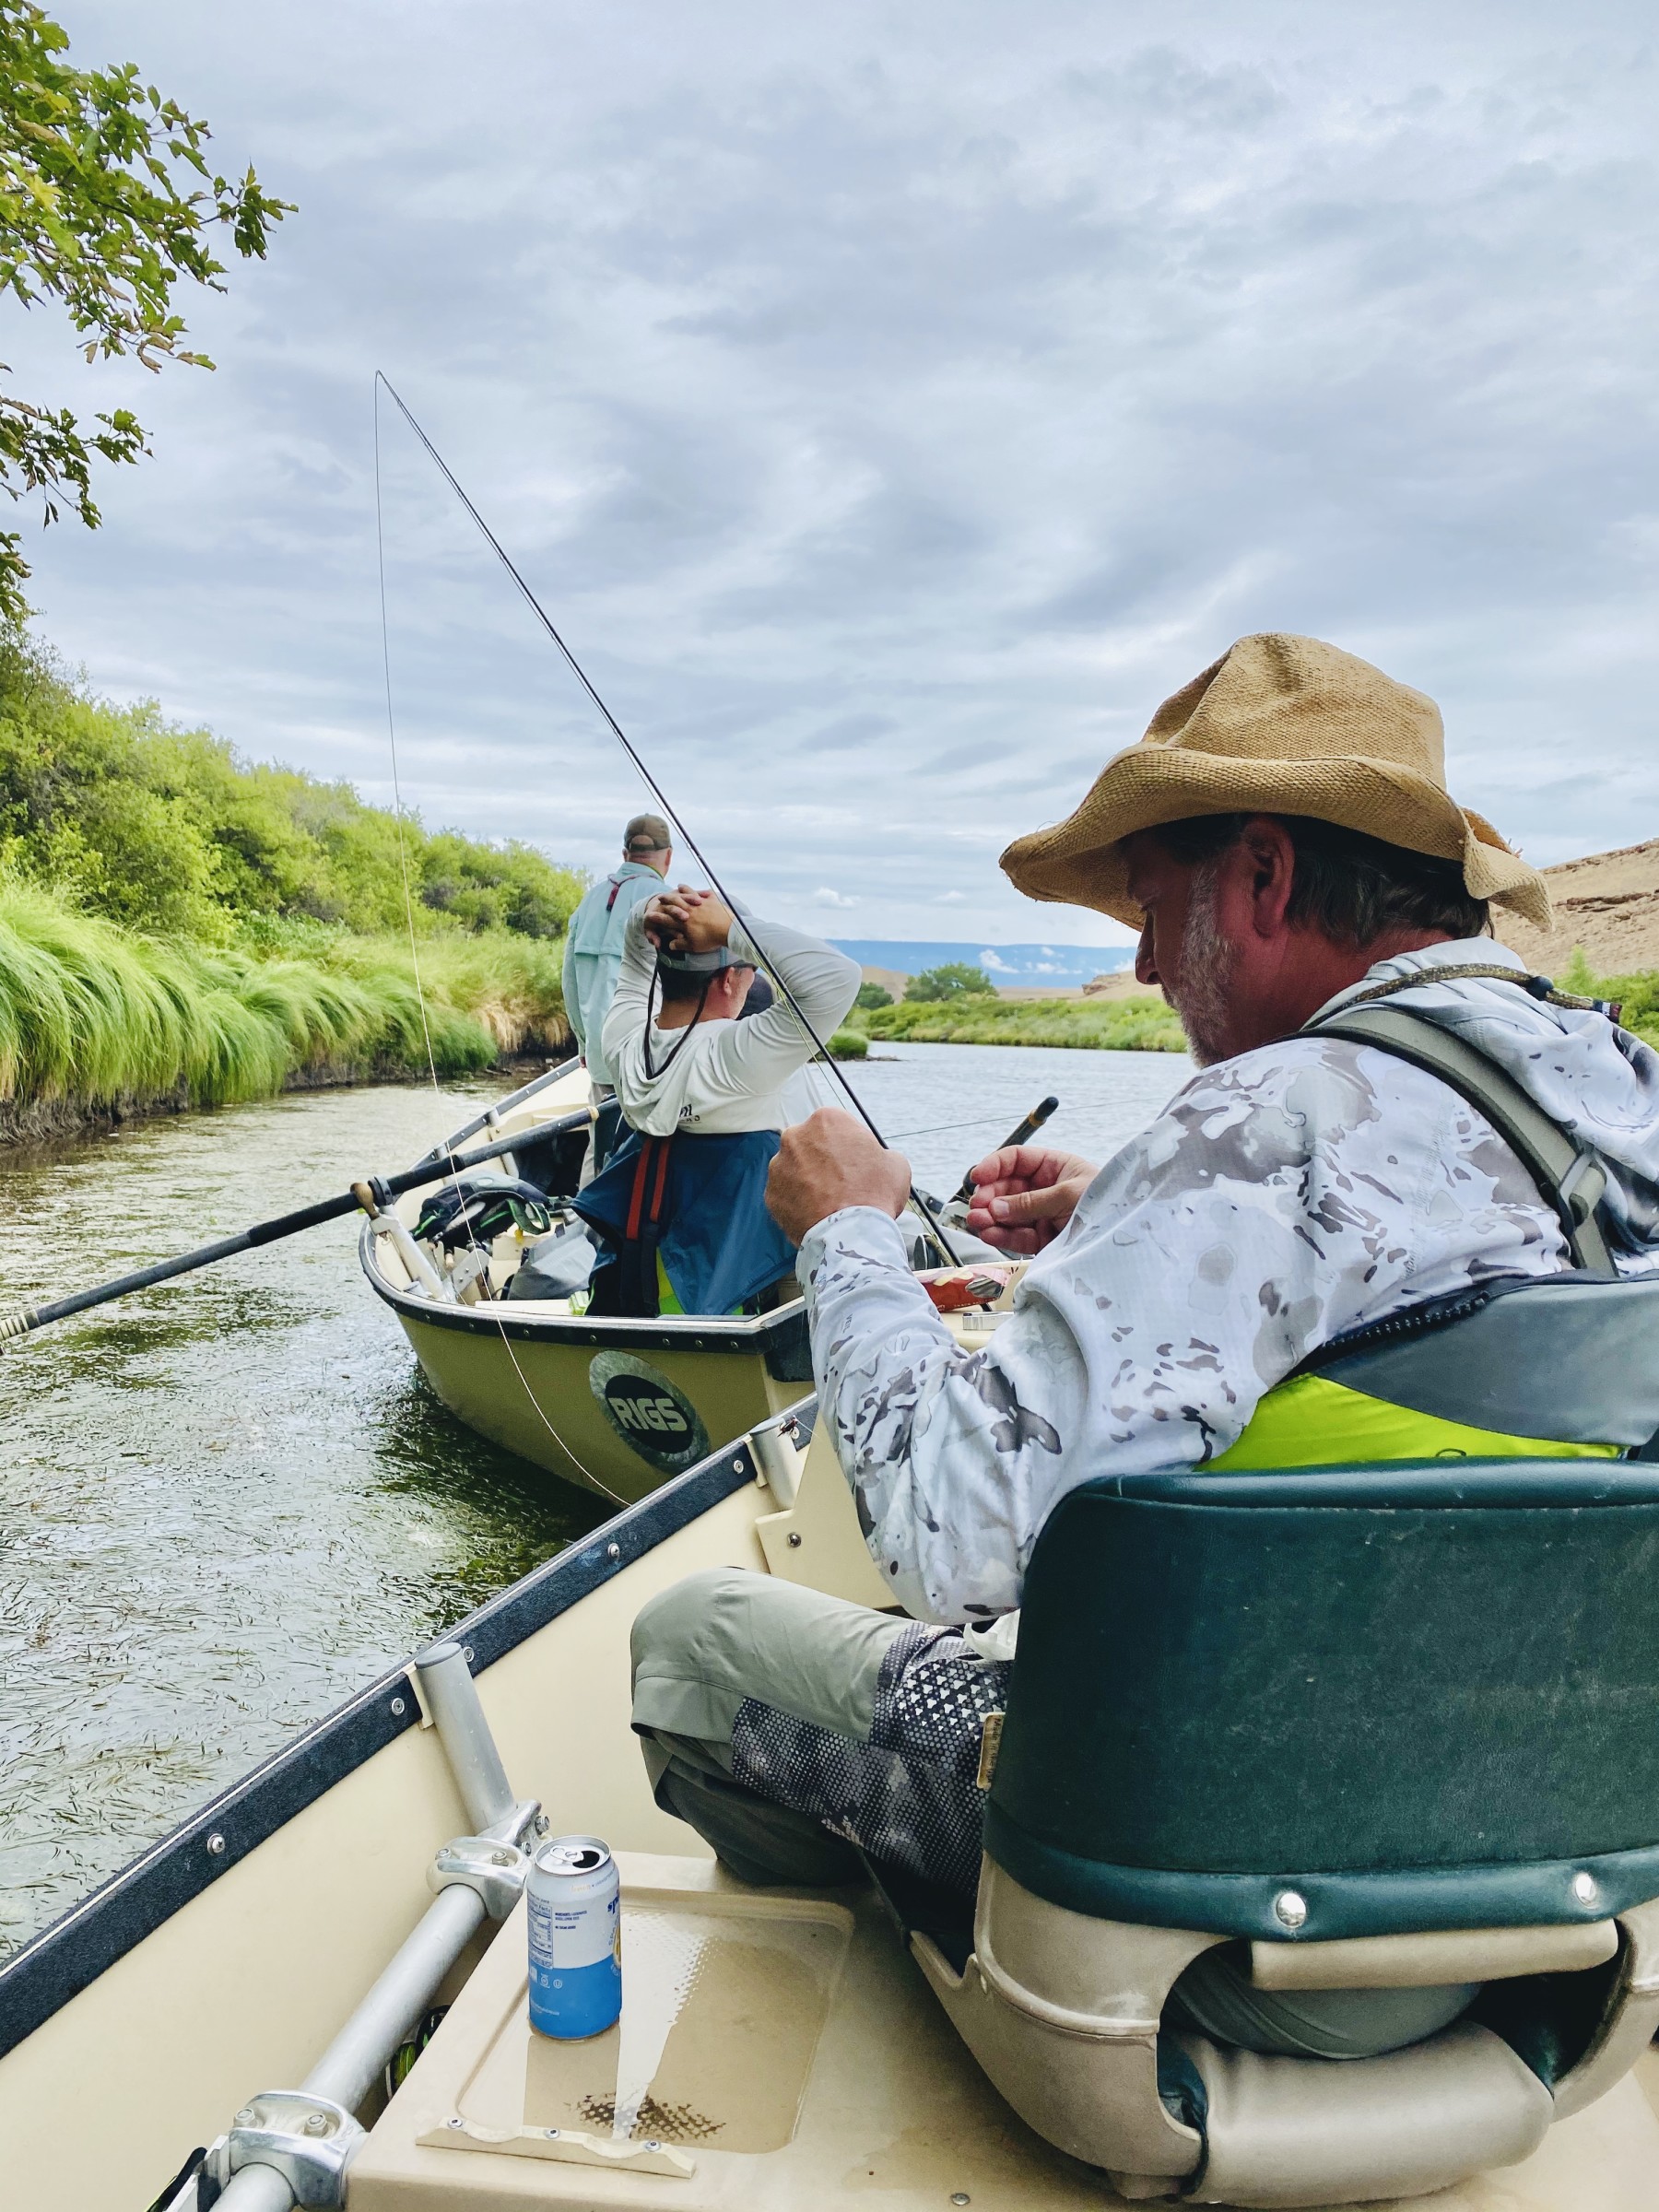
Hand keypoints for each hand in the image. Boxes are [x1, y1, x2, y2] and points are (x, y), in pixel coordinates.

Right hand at [644, 886, 732, 953]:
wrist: (728, 930)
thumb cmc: (710, 940)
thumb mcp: (693, 946)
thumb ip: (680, 944)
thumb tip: (670, 945)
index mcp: (683, 922)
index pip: (667, 918)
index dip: (658, 917)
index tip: (650, 915)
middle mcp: (690, 909)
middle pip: (674, 902)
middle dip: (666, 899)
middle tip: (660, 897)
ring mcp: (701, 903)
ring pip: (689, 894)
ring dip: (683, 890)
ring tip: (679, 886)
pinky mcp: (713, 900)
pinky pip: (706, 893)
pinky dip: (702, 891)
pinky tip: (701, 890)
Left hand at [767, 1108, 911, 1244]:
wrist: (850, 1235)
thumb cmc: (875, 1195)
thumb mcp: (895, 1164)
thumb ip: (879, 1154)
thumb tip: (875, 1160)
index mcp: (826, 1120)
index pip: (835, 1127)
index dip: (848, 1146)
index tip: (855, 1163)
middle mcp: (795, 1136)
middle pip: (810, 1145)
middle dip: (822, 1160)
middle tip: (840, 1183)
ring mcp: (778, 1166)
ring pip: (794, 1169)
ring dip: (808, 1181)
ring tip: (828, 1203)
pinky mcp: (770, 1194)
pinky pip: (785, 1195)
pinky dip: (797, 1203)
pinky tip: (816, 1214)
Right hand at [963, 1143, 1097, 1252]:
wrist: (1127, 1238)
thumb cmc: (1109, 1204)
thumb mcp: (1069, 1195)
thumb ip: (1032, 1201)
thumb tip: (997, 1206)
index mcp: (1055, 1167)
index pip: (1017, 1160)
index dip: (995, 1165)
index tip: (977, 1176)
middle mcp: (1045, 1189)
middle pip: (1007, 1187)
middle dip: (990, 1196)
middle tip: (978, 1206)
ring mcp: (1043, 1214)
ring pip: (1008, 1213)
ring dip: (990, 1216)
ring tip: (978, 1221)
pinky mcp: (1044, 1238)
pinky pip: (1017, 1234)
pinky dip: (1002, 1234)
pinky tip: (990, 1232)